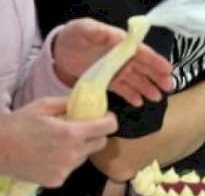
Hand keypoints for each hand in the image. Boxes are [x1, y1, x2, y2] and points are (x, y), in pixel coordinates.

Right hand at [0, 98, 116, 187]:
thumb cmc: (18, 124)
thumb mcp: (44, 105)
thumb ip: (70, 103)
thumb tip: (88, 101)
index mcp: (71, 133)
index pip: (108, 127)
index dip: (109, 120)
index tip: (104, 117)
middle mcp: (72, 153)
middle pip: (101, 143)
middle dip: (96, 134)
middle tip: (82, 128)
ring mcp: (65, 169)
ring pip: (85, 156)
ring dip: (80, 148)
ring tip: (60, 142)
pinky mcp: (56, 180)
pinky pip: (71, 168)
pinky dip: (66, 161)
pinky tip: (50, 155)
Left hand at [51, 18, 173, 106]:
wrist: (59, 51)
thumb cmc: (73, 36)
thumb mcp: (83, 29)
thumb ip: (98, 31)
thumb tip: (116, 35)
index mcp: (120, 43)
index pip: (141, 52)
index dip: (155, 61)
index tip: (167, 69)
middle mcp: (122, 57)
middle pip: (144, 67)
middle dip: (158, 77)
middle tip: (169, 86)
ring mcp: (116, 70)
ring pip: (137, 79)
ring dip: (148, 88)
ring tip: (157, 97)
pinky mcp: (108, 81)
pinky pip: (123, 89)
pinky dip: (132, 95)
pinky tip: (139, 102)